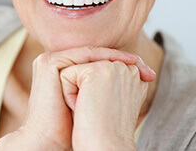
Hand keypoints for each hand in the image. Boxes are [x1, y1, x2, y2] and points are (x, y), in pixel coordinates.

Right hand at [0, 47, 152, 150]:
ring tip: (136, 63)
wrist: (52, 141)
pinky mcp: (48, 62)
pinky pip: (80, 55)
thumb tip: (135, 77)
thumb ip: (106, 85)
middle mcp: (57, 63)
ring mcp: (51, 61)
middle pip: (95, 56)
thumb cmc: (74, 127)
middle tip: (146, 67)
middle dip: (122, 59)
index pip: (97, 61)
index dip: (121, 63)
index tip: (147, 73)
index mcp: (64, 70)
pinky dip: (101, 58)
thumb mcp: (95, 102)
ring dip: (115, 56)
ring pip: (90, 53)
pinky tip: (119, 63)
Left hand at [60, 56, 154, 150]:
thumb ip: (114, 82)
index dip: (95, 91)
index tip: (105, 112)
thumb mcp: (115, 100)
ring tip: (91, 110)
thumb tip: (96, 70)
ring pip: (77, 71)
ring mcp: (111, 67)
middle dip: (86, 89)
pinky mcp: (94, 70)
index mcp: (135, 74)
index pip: (101, 70)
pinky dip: (68, 94)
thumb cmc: (107, 132)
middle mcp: (126, 67)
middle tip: (99, 112)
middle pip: (88, 69)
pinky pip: (67, 75)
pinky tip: (82, 108)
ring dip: (77, 92)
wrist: (106, 149)